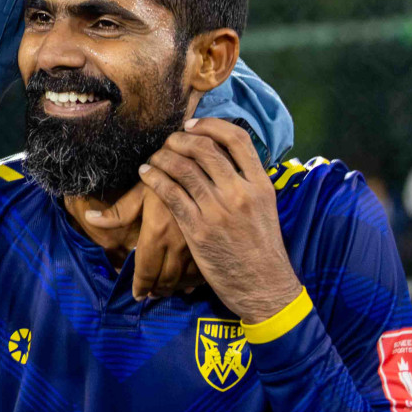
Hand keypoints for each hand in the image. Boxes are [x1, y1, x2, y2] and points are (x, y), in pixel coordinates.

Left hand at [81, 183, 203, 299]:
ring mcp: (196, 246)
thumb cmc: (165, 175)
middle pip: (165, 279)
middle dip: (156, 290)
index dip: (140, 285)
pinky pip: (203, 271)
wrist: (200, 166)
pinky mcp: (211, 243)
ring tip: (165, 290)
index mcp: (156, 234)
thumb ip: (117, 212)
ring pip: (185, 279)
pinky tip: (190, 284)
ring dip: (174, 289)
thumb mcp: (139, 191)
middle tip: (150, 295)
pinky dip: (195, 282)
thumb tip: (89, 219)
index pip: (145, 270)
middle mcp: (177, 245)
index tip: (136, 295)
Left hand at [138, 118, 303, 324]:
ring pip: (183, 168)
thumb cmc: (261, 247)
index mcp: (261, 184)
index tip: (192, 125)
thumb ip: (247, 181)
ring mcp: (218, 210)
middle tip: (167, 141)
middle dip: (179, 139)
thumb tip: (226, 156)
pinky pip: (170, 193)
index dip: (210, 125)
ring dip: (162, 157)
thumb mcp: (265, 207)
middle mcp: (240, 193)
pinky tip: (146, 174)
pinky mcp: (198, 229)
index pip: (237, 139)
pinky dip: (154, 178)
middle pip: (204, 148)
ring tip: (153, 158)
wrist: (264, 286)